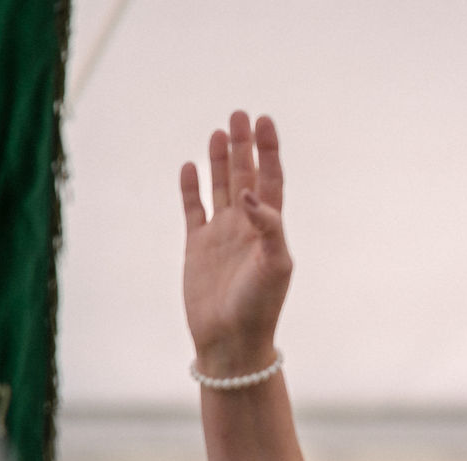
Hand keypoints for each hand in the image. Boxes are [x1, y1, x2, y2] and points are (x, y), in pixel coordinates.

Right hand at [181, 110, 291, 376]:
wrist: (231, 340)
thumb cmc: (259, 307)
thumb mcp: (275, 266)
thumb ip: (268, 228)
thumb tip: (248, 193)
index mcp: (270, 230)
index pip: (270, 181)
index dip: (269, 152)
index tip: (265, 122)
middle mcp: (247, 228)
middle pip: (245, 176)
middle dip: (244, 146)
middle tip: (240, 113)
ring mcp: (221, 236)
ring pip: (220, 188)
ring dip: (221, 160)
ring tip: (219, 130)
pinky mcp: (197, 247)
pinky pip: (193, 210)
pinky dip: (192, 189)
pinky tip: (191, 166)